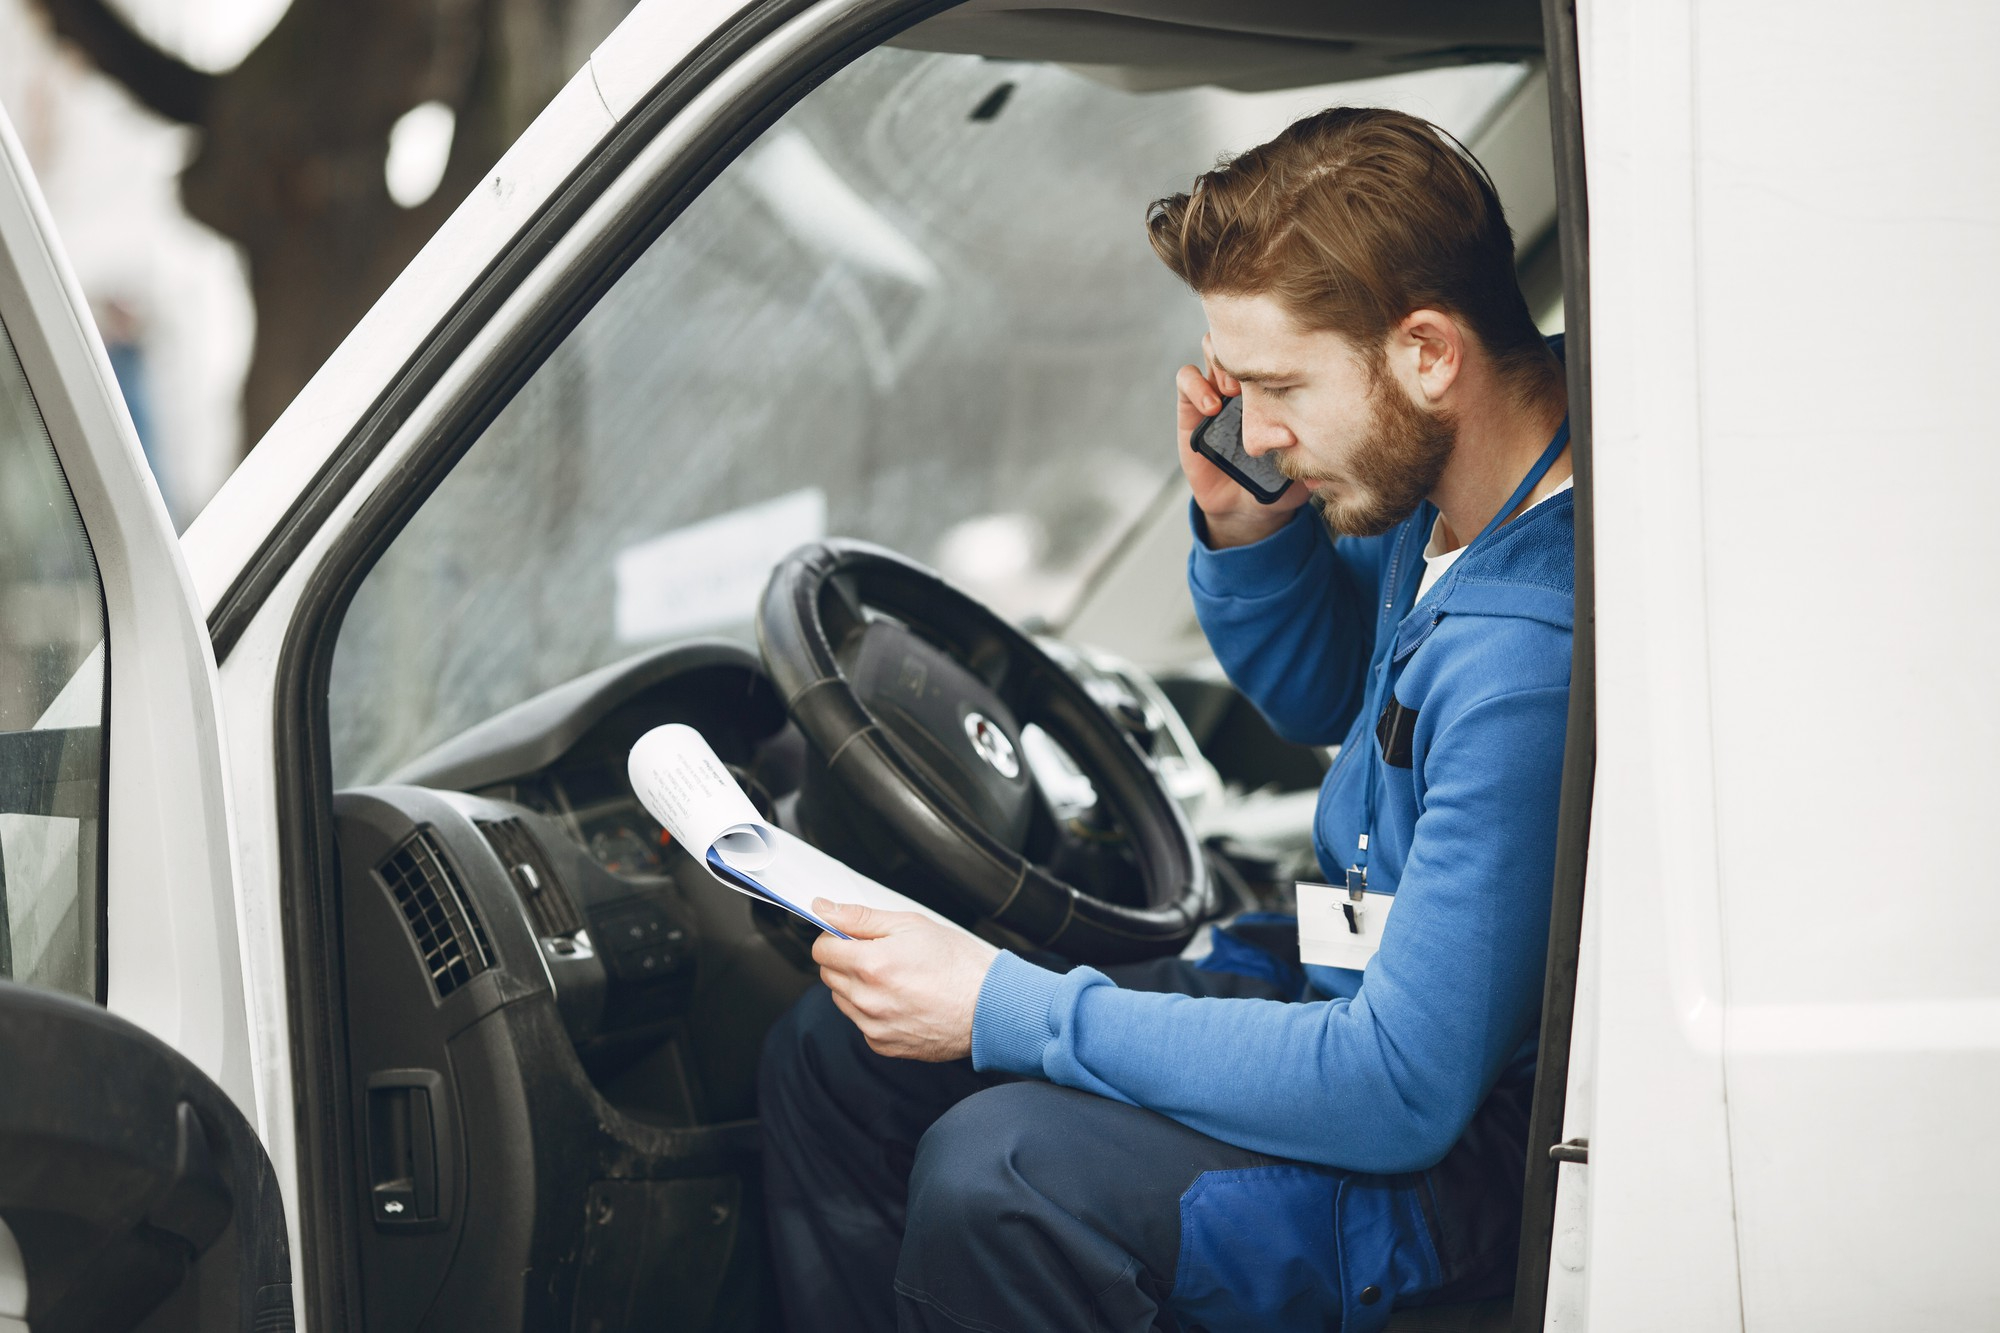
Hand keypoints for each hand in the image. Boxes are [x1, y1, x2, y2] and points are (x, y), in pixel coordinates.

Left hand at [811, 901, 1000, 1061]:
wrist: (989, 1007)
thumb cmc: (958, 964)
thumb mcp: (911, 925)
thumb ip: (860, 917)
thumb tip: (824, 909)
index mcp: (871, 965)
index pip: (821, 950)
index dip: (835, 938)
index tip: (852, 937)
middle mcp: (867, 999)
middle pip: (828, 975)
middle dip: (846, 961)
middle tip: (880, 954)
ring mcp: (874, 1026)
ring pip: (842, 1000)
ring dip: (857, 986)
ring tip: (895, 978)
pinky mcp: (883, 1045)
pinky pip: (861, 1023)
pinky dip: (872, 1011)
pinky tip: (901, 1000)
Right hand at [1175, 332, 1306, 547]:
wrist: (1250, 508)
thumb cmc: (1281, 478)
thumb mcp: (1302, 459)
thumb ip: (1305, 445)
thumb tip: (1293, 432)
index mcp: (1272, 384)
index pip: (1273, 342)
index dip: (1277, 343)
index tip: (1286, 364)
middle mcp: (1244, 381)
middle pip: (1240, 335)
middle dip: (1246, 348)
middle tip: (1255, 376)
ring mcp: (1216, 390)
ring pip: (1210, 347)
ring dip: (1221, 362)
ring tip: (1234, 391)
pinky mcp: (1190, 408)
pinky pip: (1186, 379)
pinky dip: (1196, 386)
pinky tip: (1213, 407)